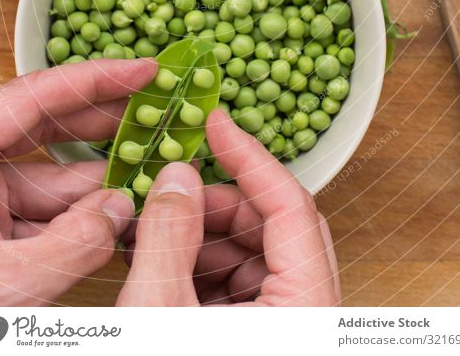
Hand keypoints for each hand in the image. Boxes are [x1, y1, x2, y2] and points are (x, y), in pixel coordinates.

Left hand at [0, 58, 155, 305]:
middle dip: (103, 126)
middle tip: (155, 113)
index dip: (94, 80)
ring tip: (149, 182)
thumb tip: (121, 210)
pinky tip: (119, 225)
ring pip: (49, 182)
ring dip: (98, 186)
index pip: (33, 99)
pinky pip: (41, 218)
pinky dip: (81, 223)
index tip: (143, 71)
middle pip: (45, 130)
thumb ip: (70, 246)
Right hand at [118, 109, 339, 305]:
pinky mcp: (262, 335)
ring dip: (201, 235)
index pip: (293, 206)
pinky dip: (200, 266)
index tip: (216, 124)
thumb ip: (168, 235)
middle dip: (217, 202)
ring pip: (256, 253)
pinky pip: (243, 285)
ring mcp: (287, 325)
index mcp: (306, 309)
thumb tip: (178, 175)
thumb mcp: (158, 310)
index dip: (249, 156)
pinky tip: (159, 260)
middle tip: (172, 187)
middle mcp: (308, 315)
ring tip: (150, 229)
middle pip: (275, 227)